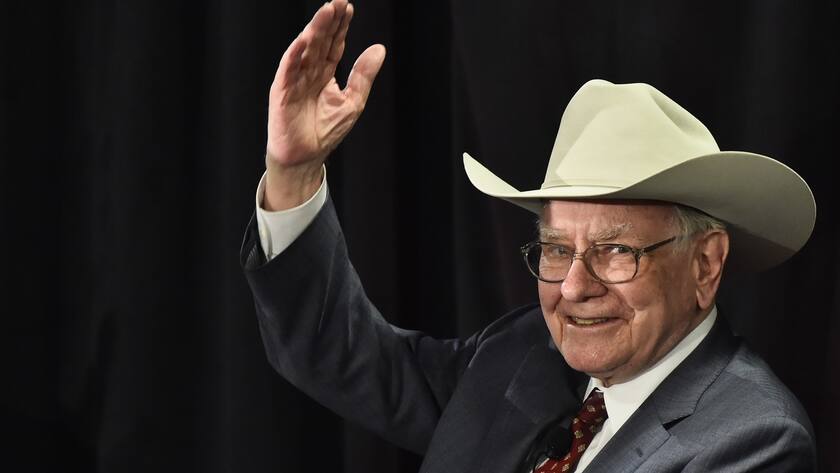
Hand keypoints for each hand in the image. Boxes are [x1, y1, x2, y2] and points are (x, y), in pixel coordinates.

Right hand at [264, 0, 385, 209]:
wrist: (306, 156)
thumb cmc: (325, 131)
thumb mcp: (352, 102)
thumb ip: (363, 75)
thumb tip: (379, 49)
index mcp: (325, 73)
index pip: (334, 44)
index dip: (341, 26)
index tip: (348, 7)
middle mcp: (309, 71)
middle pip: (320, 40)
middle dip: (329, 20)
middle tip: (339, 1)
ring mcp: (294, 79)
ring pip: (305, 49)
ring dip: (315, 29)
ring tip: (327, 11)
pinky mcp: (282, 91)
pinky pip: (289, 68)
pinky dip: (296, 53)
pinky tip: (305, 39)